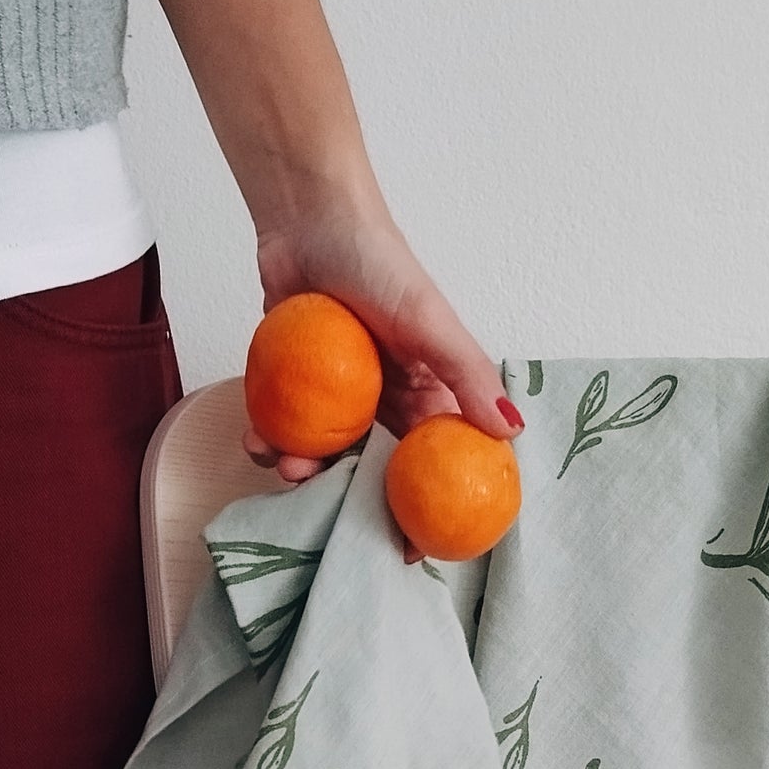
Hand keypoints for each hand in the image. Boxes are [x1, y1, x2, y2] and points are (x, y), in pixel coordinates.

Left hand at [242, 186, 524, 559]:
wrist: (308, 218)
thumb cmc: (379, 261)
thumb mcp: (431, 321)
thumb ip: (469, 375)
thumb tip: (511, 433)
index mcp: (430, 392)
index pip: (437, 463)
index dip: (425, 510)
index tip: (407, 550)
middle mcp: (386, 399)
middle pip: (372, 469)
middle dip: (349, 497)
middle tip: (328, 514)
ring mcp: (338, 392)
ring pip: (323, 453)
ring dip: (302, 468)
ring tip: (285, 463)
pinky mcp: (294, 380)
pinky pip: (282, 425)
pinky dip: (269, 436)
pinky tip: (257, 435)